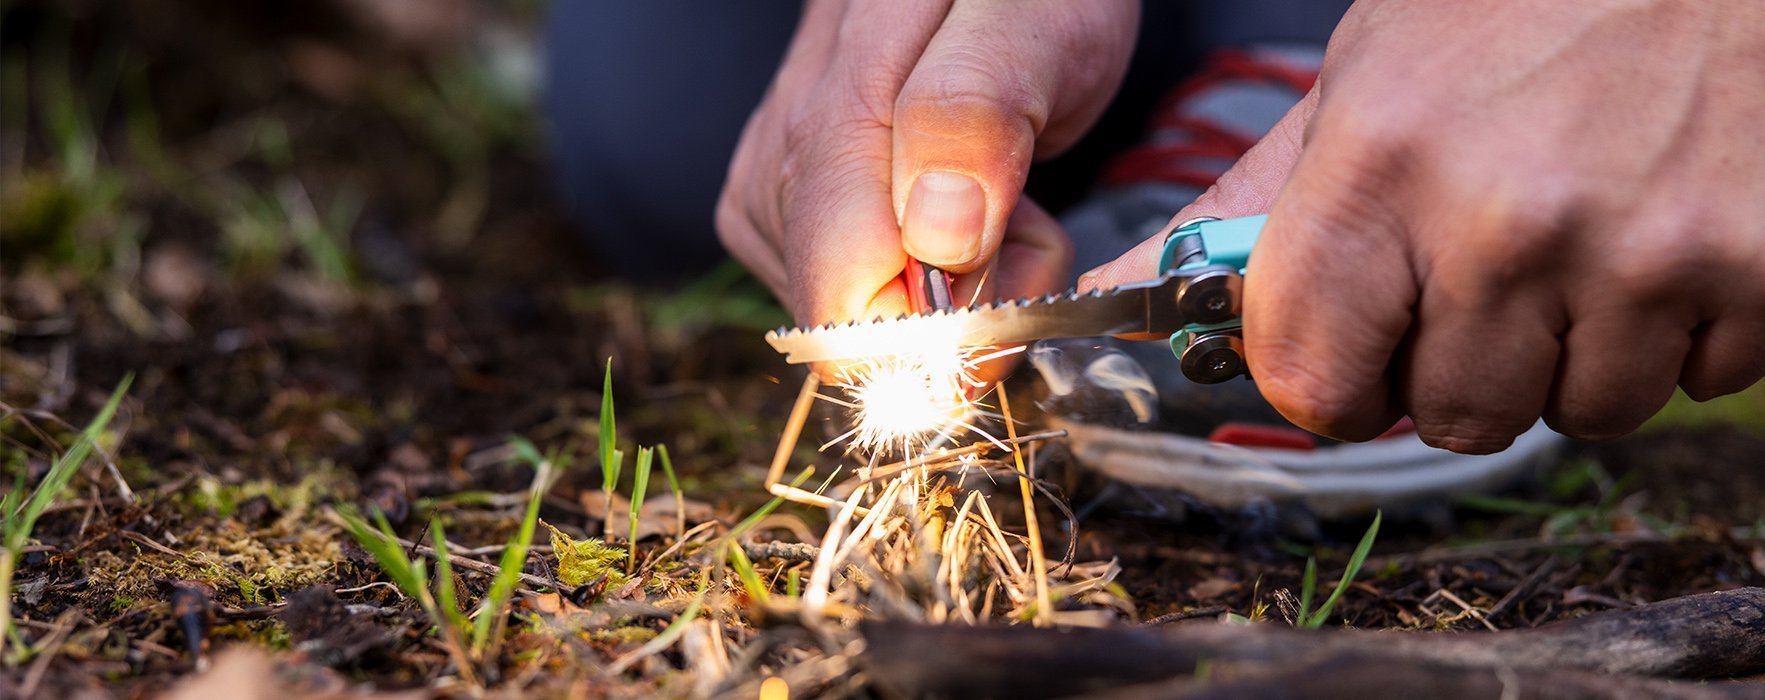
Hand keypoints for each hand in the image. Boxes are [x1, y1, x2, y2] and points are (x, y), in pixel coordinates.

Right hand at [716, 0, 1136, 330]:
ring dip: (954, 285)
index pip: (845, 301)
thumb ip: (977, 116)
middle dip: (964, 298)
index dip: (943, 329)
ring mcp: (773, 180)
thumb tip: (932, 241)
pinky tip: (954, 203)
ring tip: (991, 186)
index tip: (1019, 269)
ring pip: (855, 318)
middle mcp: (784, 149)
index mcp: (839, 103)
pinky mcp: (780, 204)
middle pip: (852, 319)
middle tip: (1021, 207)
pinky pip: (850, 296)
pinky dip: (926, 273)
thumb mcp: (1039, 24)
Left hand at [1084, 0, 1764, 452]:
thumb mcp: (1368, 76)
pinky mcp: (1749, 270)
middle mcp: (1502, 218)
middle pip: (1448, 415)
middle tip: (1488, 273)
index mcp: (1381, 161)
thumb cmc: (1529, 2)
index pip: (1310, 379)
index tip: (1354, 349)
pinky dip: (1673, 333)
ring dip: (1571, 354)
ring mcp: (1636, 252)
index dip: (1328, 378)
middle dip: (1459, 366)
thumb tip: (1119, 293)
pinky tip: (1662, 235)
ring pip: (1573, 413)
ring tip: (1583, 240)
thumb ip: (1255, 203)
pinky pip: (1686, 385)